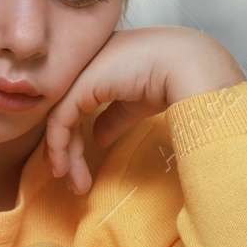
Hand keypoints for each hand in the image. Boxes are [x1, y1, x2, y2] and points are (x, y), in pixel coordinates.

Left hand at [43, 26, 245, 194]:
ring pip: (61, 119)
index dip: (73, 134)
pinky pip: (60, 120)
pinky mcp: (79, 85)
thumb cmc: (174, 78)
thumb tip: (98, 139)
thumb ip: (115, 118)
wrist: (187, 67)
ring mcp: (81, 72)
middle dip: (67, 150)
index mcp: (100, 61)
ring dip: (64, 155)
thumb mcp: (137, 103)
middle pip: (66, 111)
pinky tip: (64, 168)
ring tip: (74, 185)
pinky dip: (59, 147)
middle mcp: (86, 63)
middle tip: (72, 181)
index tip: (75, 165)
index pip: (77, 101)